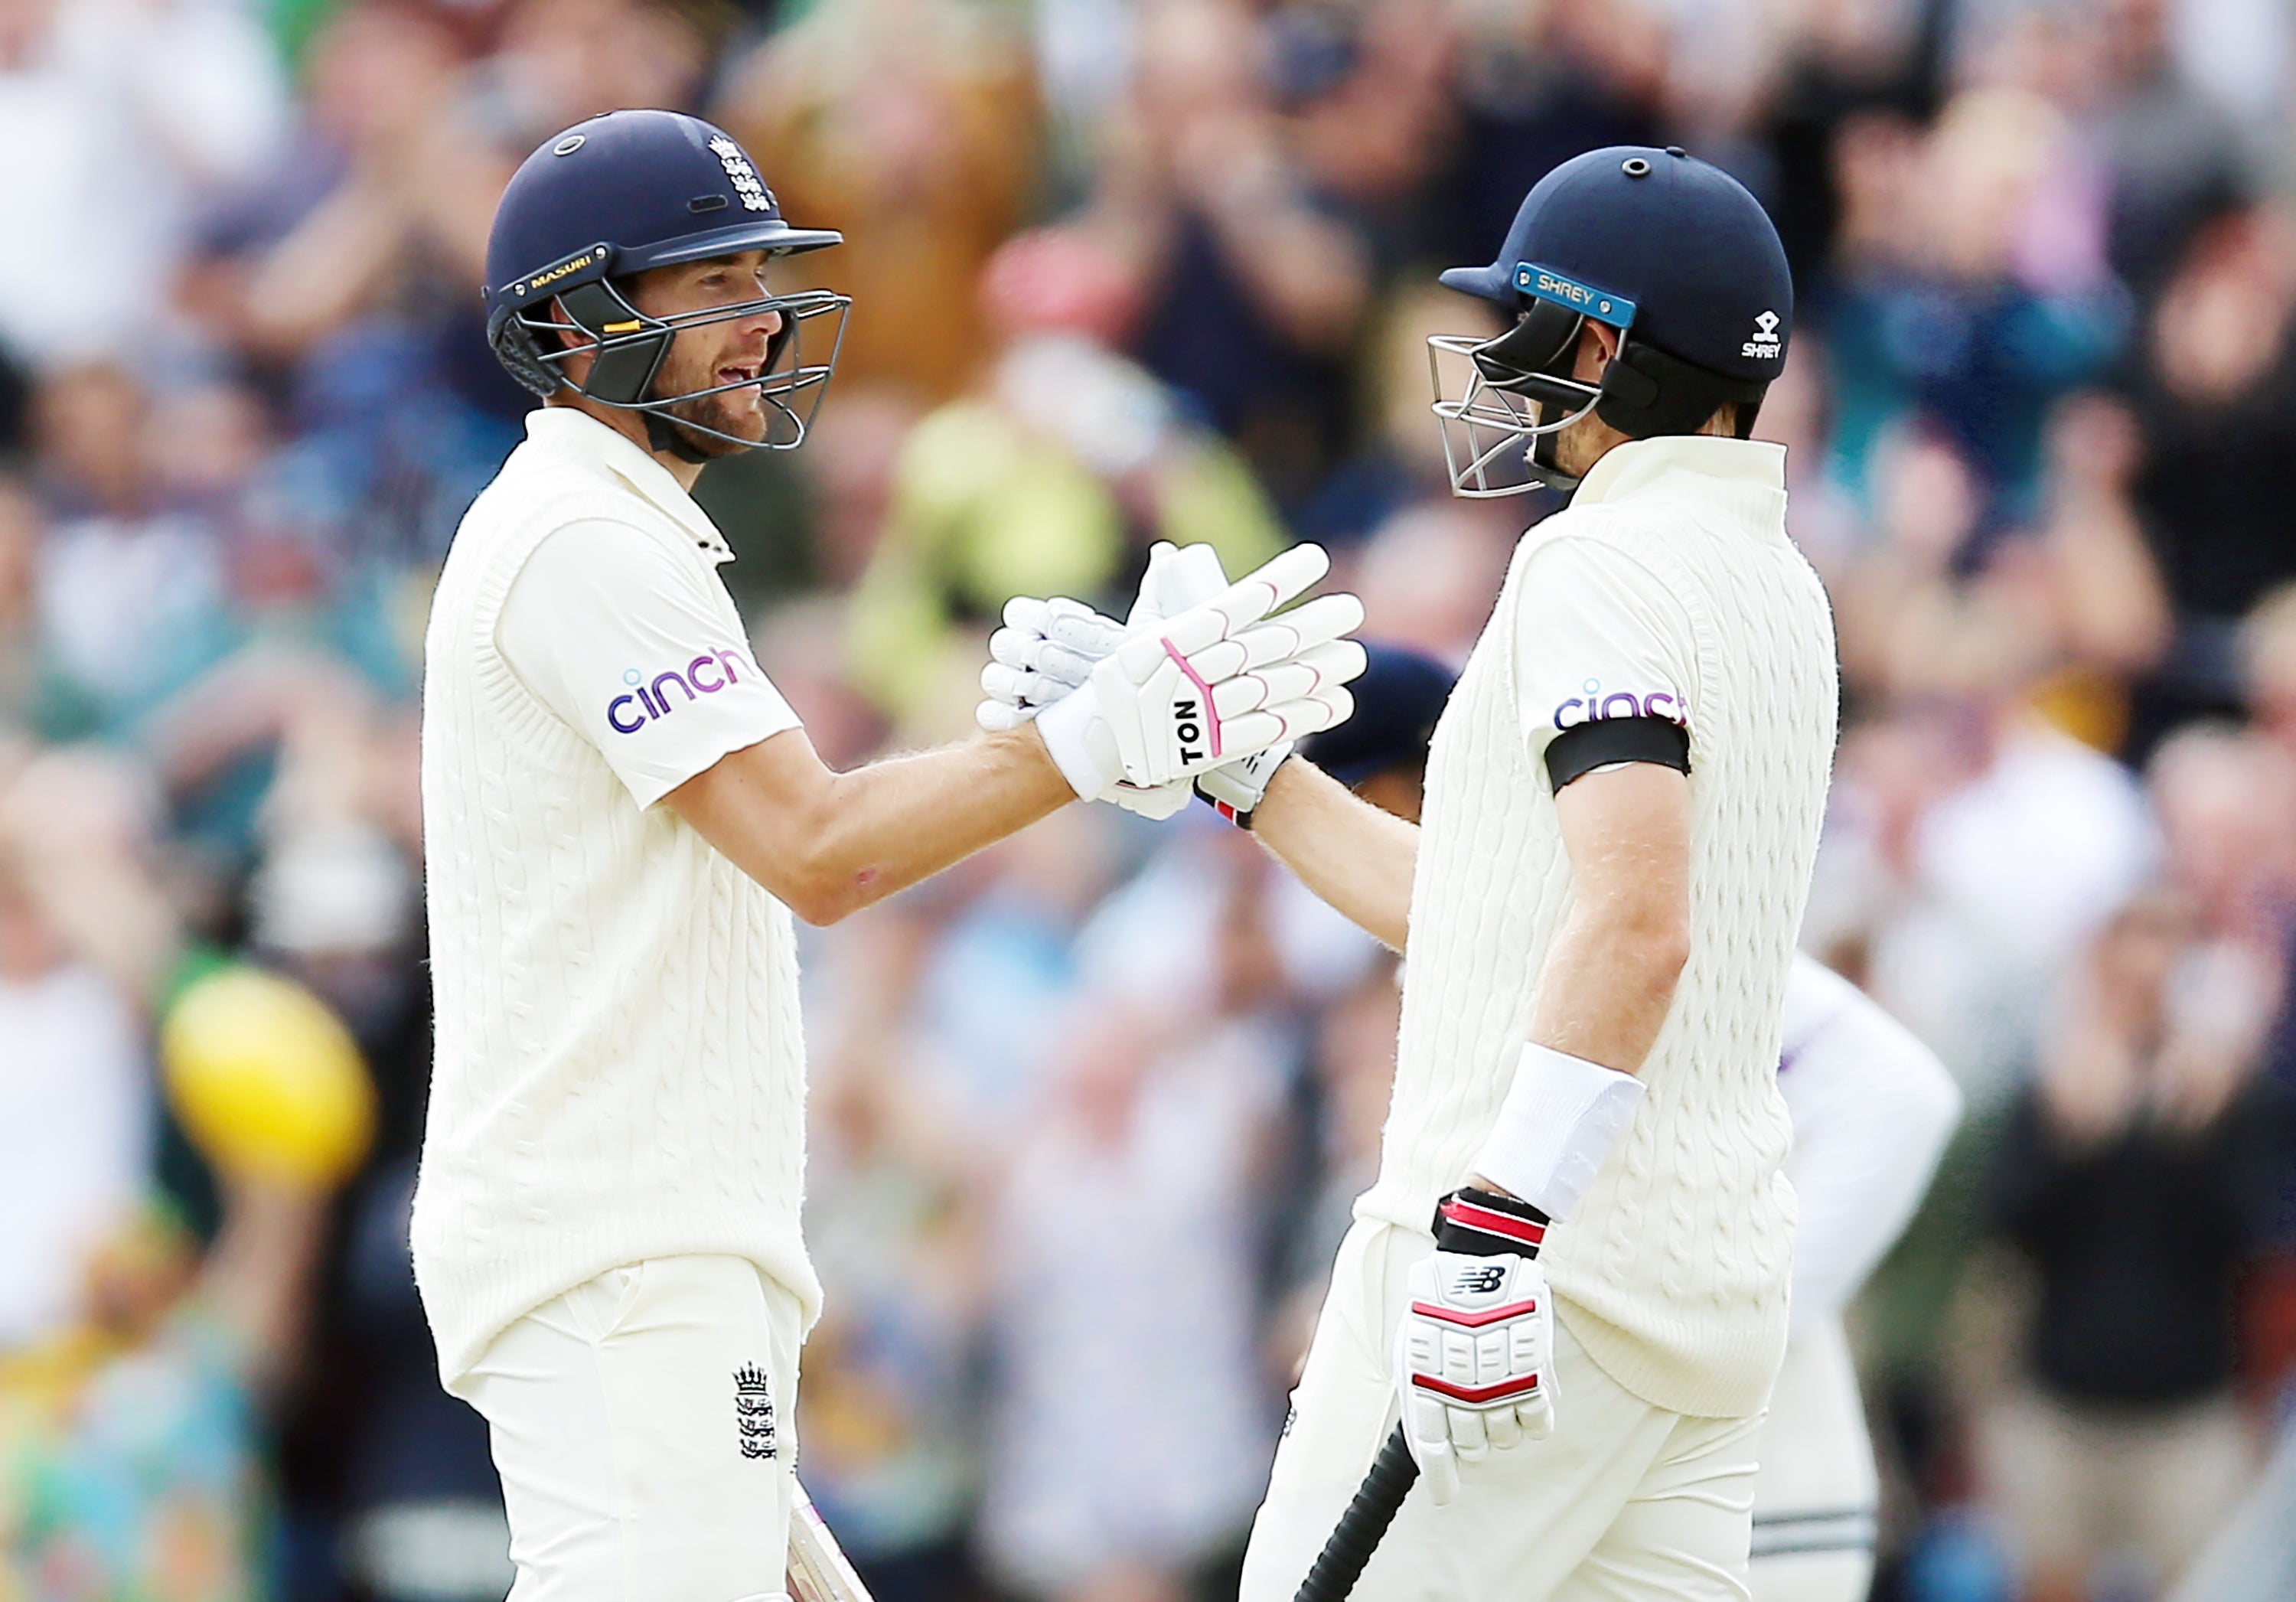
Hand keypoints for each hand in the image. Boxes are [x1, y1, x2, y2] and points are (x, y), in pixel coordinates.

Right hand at [984, 543, 1330, 820]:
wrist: (1094, 743)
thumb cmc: (1119, 684)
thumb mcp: (1134, 637)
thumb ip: (1157, 595)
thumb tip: (1167, 554)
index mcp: (1176, 637)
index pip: (1236, 601)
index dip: (1278, 580)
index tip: (1316, 559)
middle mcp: (1191, 670)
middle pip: (1263, 643)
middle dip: (1311, 626)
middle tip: (1352, 610)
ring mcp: (1201, 708)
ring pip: (1271, 686)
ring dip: (1317, 672)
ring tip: (1356, 658)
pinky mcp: (1210, 745)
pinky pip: (1263, 728)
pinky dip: (1302, 717)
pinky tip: (1336, 704)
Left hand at [1395, 1188, 1555, 1503]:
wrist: (1478, 1260)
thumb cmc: (1436, 1304)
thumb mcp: (1408, 1344)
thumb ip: (1414, 1393)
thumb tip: (1385, 1426)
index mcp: (1424, 1382)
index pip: (1431, 1447)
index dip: (1440, 1477)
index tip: (1446, 1497)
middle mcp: (1461, 1390)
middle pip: (1473, 1447)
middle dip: (1472, 1440)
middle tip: (1472, 1411)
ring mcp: (1499, 1383)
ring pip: (1505, 1438)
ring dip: (1501, 1425)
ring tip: (1497, 1391)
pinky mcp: (1534, 1371)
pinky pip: (1538, 1421)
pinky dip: (1533, 1417)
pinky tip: (1523, 1393)